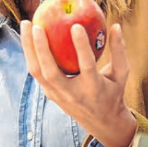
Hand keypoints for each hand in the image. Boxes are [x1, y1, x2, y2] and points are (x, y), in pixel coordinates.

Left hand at [21, 20, 135, 146]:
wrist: (102, 122)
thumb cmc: (113, 91)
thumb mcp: (122, 74)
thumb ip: (119, 50)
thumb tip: (115, 25)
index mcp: (93, 88)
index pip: (86, 65)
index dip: (81, 46)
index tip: (76, 25)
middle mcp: (72, 94)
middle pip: (50, 71)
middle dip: (41, 48)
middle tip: (37, 25)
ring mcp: (57, 95)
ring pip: (37, 71)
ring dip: (29, 48)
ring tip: (26, 24)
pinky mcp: (49, 94)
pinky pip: (37, 71)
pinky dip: (31, 53)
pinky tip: (28, 35)